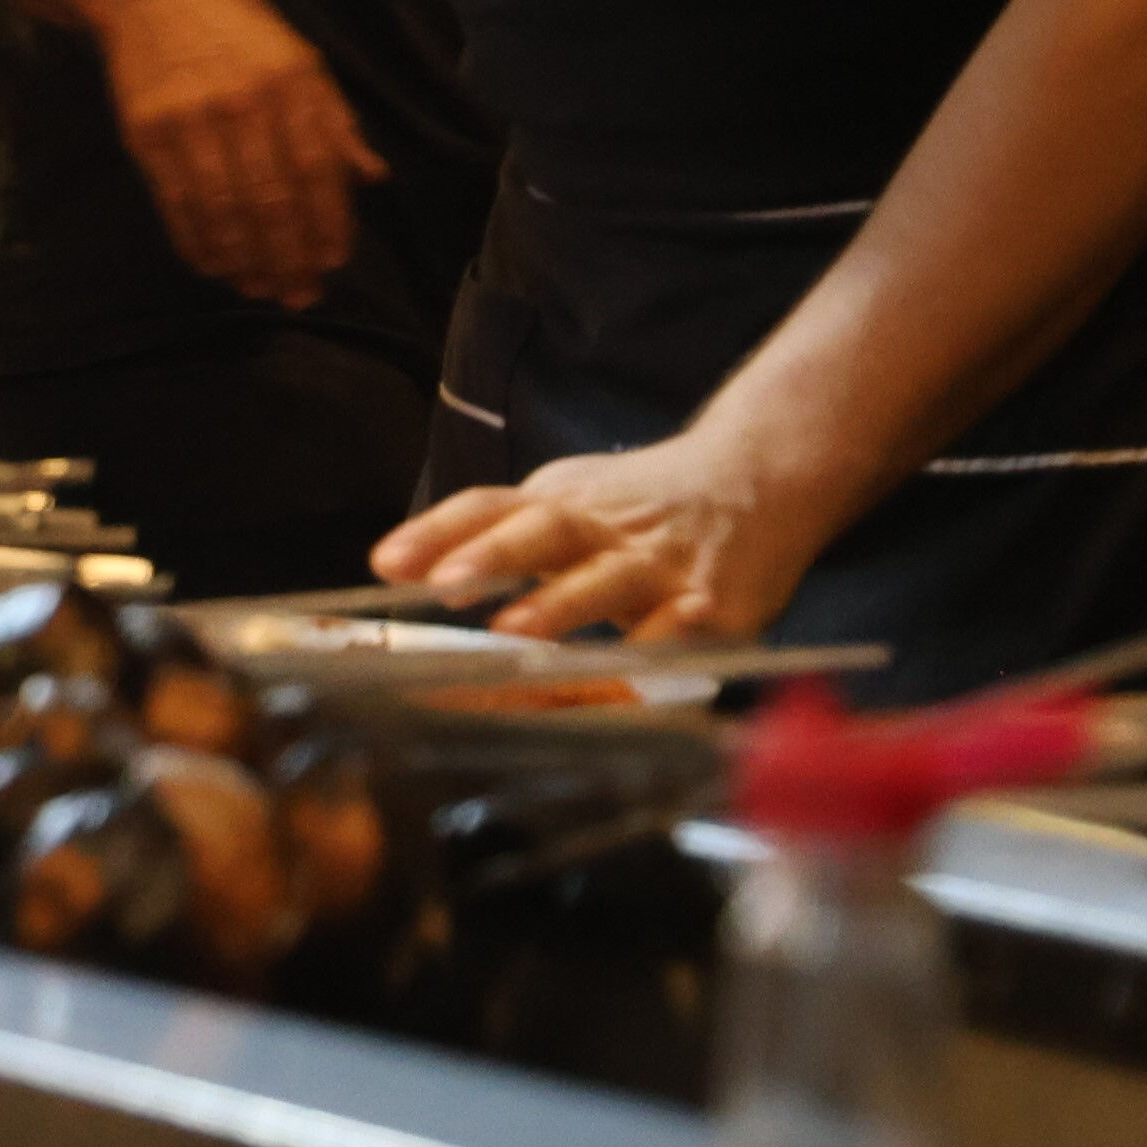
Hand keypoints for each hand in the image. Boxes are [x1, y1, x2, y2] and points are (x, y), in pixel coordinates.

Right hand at [80, 0, 380, 306]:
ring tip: (257, 287)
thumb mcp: (300, 58)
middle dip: (288, 258)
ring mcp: (192, 118)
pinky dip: (196, 242)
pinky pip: (177, 202)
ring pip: (224, 210)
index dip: (328, 225)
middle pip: (272, 201)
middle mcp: (246, 102)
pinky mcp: (147, 132)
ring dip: (243, 260)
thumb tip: (372, 177)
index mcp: (294, 83)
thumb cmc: (235, 27)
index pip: (318, 171)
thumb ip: (334, 119)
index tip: (331, 264)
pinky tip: (212, 264)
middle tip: (296, 295)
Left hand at [370, 428, 826, 646]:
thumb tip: (397, 566)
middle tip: (444, 583)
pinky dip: (655, 649)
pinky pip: (682, 631)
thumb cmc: (641, 505)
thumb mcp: (566, 502)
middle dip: (492, 555)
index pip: (488, 505)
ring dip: (561, 604)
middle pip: (543, 530)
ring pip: (606, 579)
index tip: (387, 562)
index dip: (436, 531)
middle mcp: (604, 528)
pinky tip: (630, 670)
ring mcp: (661, 564)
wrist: (760, 475)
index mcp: (559, 501)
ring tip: (515, 631)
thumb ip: (491, 533)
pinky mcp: (718, 604)